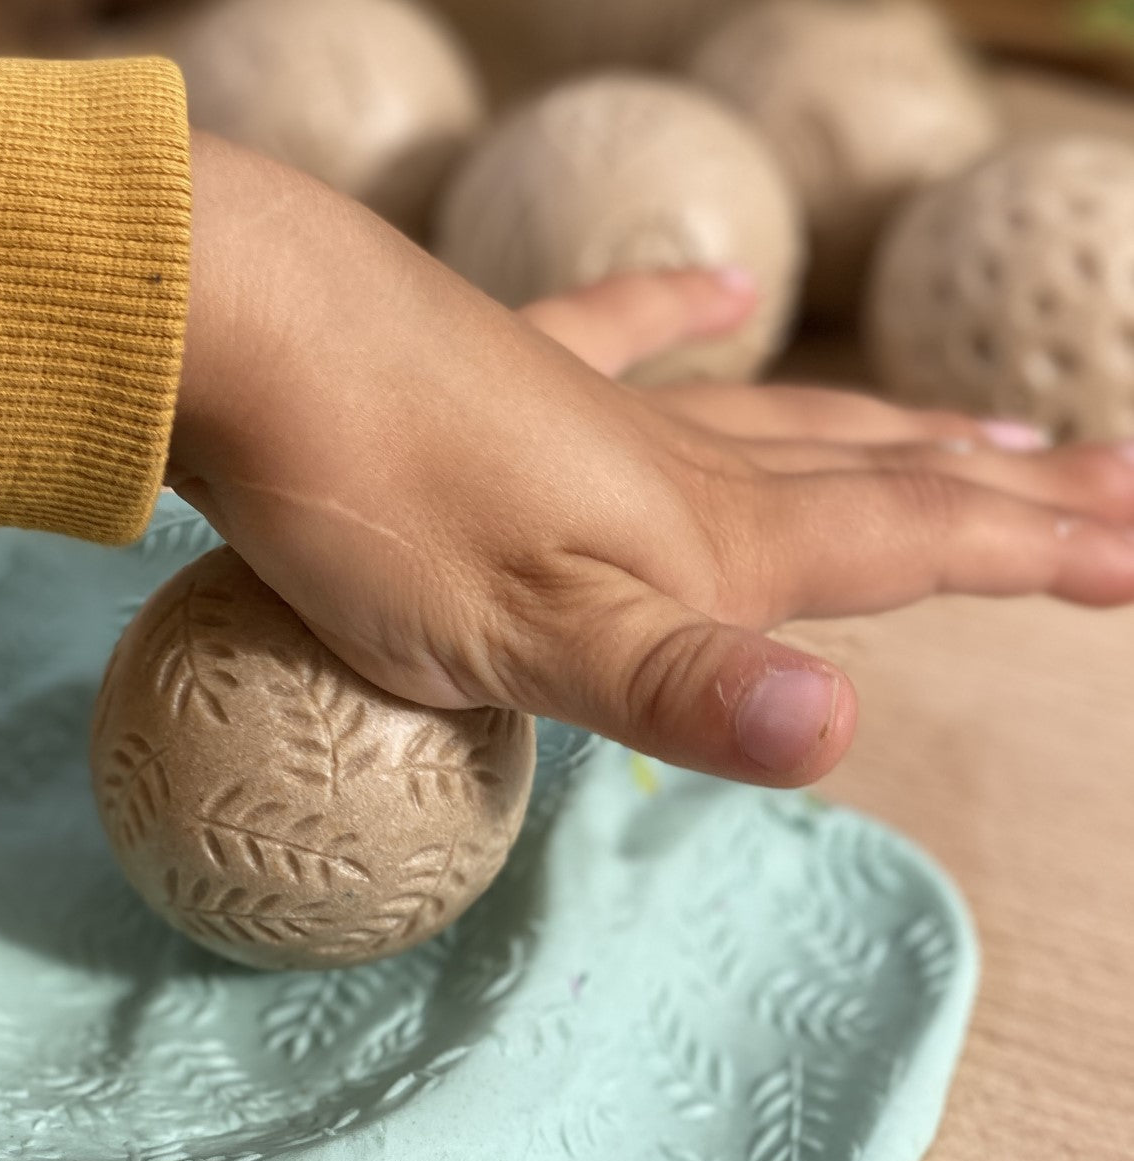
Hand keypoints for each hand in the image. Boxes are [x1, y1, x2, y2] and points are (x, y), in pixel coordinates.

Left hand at [171, 133, 1133, 787]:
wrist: (250, 330)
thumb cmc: (375, 505)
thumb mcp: (527, 637)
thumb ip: (681, 687)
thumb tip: (839, 731)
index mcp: (701, 539)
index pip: (907, 546)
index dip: (1032, 553)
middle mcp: (672, 462)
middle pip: (870, 474)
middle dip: (998, 495)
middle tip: (1109, 486)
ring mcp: (589, 402)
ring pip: (773, 413)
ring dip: (880, 428)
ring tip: (971, 427)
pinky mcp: (502, 365)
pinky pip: (617, 335)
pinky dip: (673, 315)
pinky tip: (720, 290)